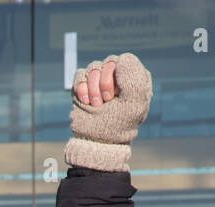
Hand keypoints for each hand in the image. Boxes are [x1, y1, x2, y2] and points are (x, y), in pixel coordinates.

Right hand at [66, 53, 152, 171]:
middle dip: (104, 82)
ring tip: (95, 105)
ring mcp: (100, 80)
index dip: (118, 75)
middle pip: (108, 62)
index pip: (125, 60)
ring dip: (92, 87)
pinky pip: (79, 74)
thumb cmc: (120, 124)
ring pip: (94, 68)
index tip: (117, 94)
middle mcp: (117, 76)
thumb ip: (133, 77)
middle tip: (106, 100)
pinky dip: (80, 87)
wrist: (97, 141)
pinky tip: (85, 101)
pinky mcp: (84, 86)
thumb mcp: (134, 103)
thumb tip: (120, 59)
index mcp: (134, 78)